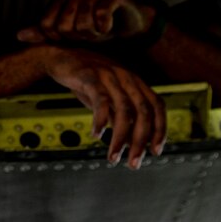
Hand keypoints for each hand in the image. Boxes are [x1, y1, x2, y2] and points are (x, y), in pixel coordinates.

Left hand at [18, 0, 156, 43]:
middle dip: (77, 38)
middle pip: (64, 26)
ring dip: (92, 34)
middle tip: (87, 34)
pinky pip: (102, 14)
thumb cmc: (94, 28)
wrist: (127, 24)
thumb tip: (19, 35)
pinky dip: (105, 27)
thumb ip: (44, 34)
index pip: (46, 25)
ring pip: (83, 22)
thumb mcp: (67, 34)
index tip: (71, 37)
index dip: (59, 39)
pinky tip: (108, 26)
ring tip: (98, 30)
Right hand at [42, 46, 166, 168]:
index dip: (160, 129)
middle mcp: (127, 77)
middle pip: (143, 112)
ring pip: (123, 111)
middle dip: (140, 141)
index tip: (156, 151)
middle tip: (133, 163)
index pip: (157, 106)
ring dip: (120, 138)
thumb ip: (121, 118)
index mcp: (136, 82)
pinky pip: (100, 101)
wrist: (61, 58)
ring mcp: (110, 76)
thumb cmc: (86, 81)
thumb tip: (132, 144)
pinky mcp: (90, 76)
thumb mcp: (108, 99)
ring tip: (113, 157)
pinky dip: (100, 120)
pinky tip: (96, 134)